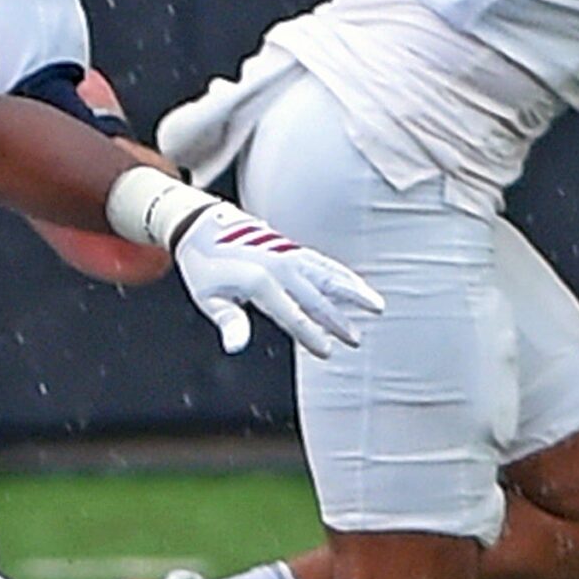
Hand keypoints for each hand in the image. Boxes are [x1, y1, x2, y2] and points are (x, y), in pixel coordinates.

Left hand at [171, 202, 382, 356]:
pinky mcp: (292, 249)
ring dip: (353, 291)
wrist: (202, 226)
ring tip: (376, 306)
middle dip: (337, 321)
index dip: (311, 335)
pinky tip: (357, 285)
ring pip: (329, 275)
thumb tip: (235, 346)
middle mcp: (279, 267)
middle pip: (316, 298)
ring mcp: (288, 255)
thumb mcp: (208, 298)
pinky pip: (323, 263)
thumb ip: (228, 321)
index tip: (327, 352)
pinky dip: (343, 274)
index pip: (292, 315)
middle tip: (356, 341)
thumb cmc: (204, 267)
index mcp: (259, 282)